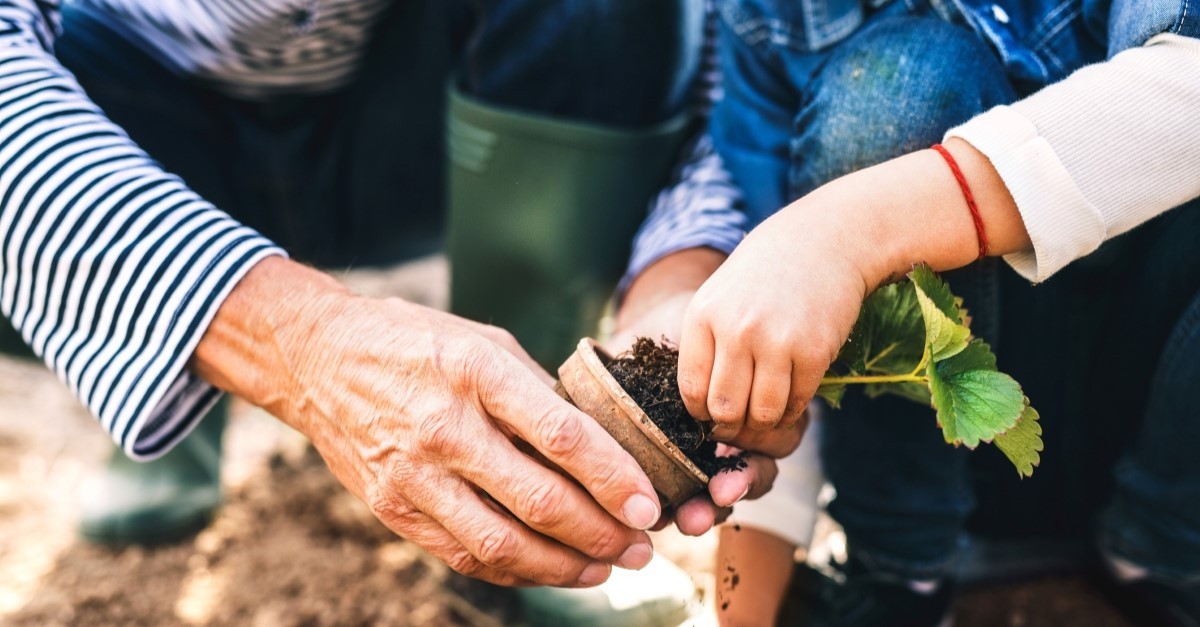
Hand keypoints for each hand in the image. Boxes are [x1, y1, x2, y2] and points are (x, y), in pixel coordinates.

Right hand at [194, 258, 661, 586]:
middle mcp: (444, 426)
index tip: (650, 505)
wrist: (317, 357)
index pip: (562, 436)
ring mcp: (413, 473)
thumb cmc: (416, 342)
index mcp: (477, 372)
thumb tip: (600, 446)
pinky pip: (463, 554)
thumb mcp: (485, 341)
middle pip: (539, 500)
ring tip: (605, 569)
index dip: (613, 478)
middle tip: (641, 548)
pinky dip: (514, 570)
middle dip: (602, 534)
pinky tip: (549, 568)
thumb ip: (538, 393)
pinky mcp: (392, 507)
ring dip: (564, 566)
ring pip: (502, 543)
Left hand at [679, 211, 867, 437]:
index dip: (700, 412)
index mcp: (704, 315)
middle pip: (724, 409)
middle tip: (740, 422)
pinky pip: (797, 403)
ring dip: (764, 422)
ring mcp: (777, 341)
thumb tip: (700, 407)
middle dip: (731, 425)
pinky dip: (793, 410)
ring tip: (766, 412)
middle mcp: (737, 330)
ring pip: (762, 414)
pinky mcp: (815, 352)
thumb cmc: (766, 272)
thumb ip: (706, 343)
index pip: (691, 389)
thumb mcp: (719, 295)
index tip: (712, 413)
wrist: (825, 239)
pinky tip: (790, 398)